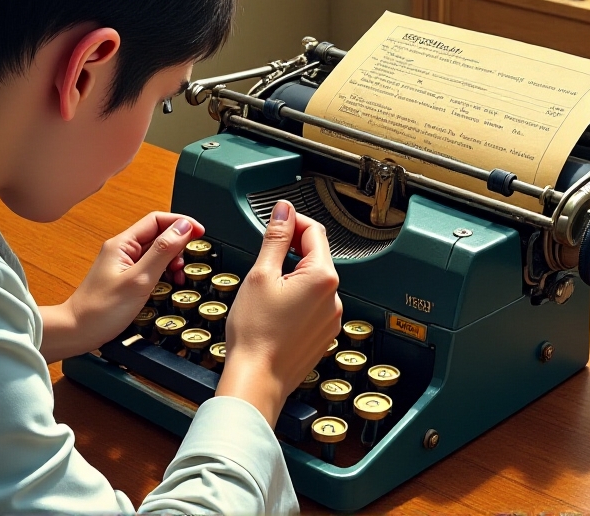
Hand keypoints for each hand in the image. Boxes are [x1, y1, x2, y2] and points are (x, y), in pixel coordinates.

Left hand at [40, 212, 203, 360]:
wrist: (77, 331)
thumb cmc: (100, 310)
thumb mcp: (139, 279)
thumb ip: (162, 252)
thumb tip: (183, 228)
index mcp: (123, 243)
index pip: (157, 220)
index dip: (181, 223)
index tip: (200, 233)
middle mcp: (122, 249)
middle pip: (158, 234)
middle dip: (179, 244)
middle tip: (190, 260)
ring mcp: (123, 263)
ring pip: (156, 251)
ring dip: (172, 259)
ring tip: (179, 275)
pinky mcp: (125, 277)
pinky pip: (150, 266)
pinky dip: (164, 272)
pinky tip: (168, 283)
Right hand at [216, 200, 341, 426]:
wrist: (257, 378)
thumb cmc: (255, 333)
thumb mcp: (260, 274)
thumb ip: (276, 238)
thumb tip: (284, 211)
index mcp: (322, 278)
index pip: (314, 231)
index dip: (293, 221)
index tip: (276, 220)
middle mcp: (334, 297)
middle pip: (316, 256)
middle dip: (292, 250)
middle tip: (265, 257)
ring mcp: (331, 318)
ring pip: (314, 282)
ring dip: (294, 276)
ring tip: (266, 290)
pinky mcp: (323, 334)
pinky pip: (314, 305)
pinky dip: (297, 299)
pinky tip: (276, 310)